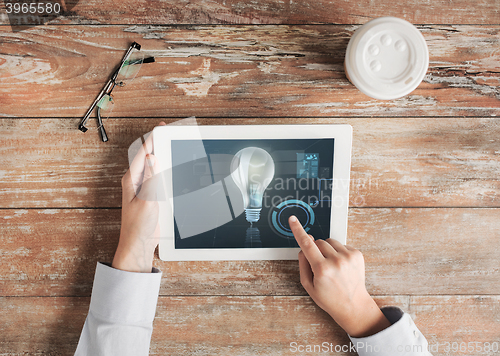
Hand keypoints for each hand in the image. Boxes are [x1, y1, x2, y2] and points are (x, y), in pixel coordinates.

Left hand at [112, 121, 165, 272]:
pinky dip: (164, 168)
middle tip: (168, 132)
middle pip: (147, 156)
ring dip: (161, 154)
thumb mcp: (147, 200)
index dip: (153, 139)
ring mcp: (142, 187)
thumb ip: (150, 178)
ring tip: (170, 143)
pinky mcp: (150, 195)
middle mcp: (135, 181)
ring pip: (152, 165)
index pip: (143, 153)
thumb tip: (151, 157)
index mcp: (132, 180)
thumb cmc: (138, 226)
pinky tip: (171, 166)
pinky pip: (157, 176)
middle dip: (157, 143)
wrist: (139, 244)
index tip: (162, 129)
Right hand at [289, 215, 390, 337]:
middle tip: (319, 264)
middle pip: (318, 242)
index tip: (293, 220)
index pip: (306, 244)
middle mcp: (336, 261)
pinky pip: (341, 245)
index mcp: (322, 269)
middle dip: (315, 249)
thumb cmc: (329, 298)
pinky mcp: (357, 254)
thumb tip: (304, 246)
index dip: (298, 230)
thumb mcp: (308, 285)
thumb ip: (303, 263)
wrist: (353, 305)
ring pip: (330, 241)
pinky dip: (338, 252)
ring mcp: (348, 257)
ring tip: (331, 266)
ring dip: (327, 250)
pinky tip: (341, 266)